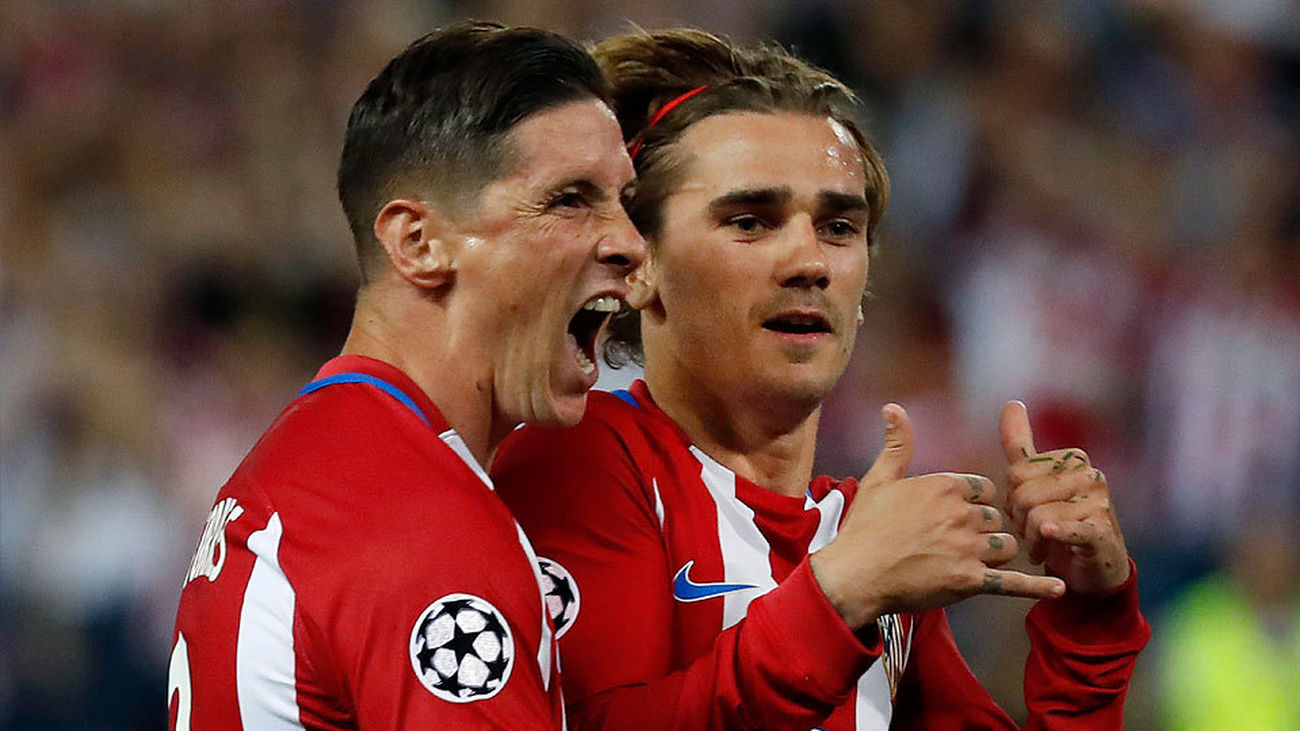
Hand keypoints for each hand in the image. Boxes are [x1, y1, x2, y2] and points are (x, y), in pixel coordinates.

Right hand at [810, 404, 1064, 628]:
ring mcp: (968, 548)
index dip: (974, 503)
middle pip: (995, 519)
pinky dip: (1037, 587)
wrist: (855, 576)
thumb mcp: (878, 479)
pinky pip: (1013, 583)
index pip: (984, 489)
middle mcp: (962, 514)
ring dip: (995, 555)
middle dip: (982, 531)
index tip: (956, 516)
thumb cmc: (864, 527)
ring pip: (1006, 546)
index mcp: (945, 486)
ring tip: (972, 564)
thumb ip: (896, 443)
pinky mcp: (971, 581)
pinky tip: (1059, 588)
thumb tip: (893, 406)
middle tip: (954, 544)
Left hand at [999, 401, 1130, 595]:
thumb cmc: (1060, 519)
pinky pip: (1067, 528)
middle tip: (1032, 532)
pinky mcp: (1102, 532)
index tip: (1025, 511)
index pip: (1016, 473)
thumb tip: (1012, 403)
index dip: (1012, 499)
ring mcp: (1100, 503)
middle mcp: (1090, 475)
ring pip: (1037, 517)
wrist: (1094, 567)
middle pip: (1023, 495)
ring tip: (1042, 545)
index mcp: (1073, 459)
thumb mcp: (1037, 481)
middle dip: (1019, 520)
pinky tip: (1049, 536)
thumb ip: (1021, 445)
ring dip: (1032, 539)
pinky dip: (1055, 534)